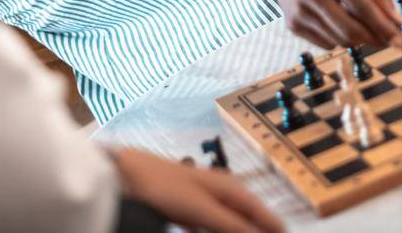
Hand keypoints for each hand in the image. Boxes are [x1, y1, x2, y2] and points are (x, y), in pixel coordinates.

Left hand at [113, 149, 282, 232]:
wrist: (126, 175)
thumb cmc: (166, 189)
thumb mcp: (203, 210)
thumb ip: (234, 225)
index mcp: (232, 189)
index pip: (264, 216)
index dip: (275, 229)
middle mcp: (223, 192)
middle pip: (247, 219)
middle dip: (256, 230)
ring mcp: (205, 199)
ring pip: (228, 223)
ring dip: (236, 231)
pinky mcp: (188, 208)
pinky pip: (210, 225)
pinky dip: (215, 230)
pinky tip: (202, 230)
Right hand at [261, 0, 400, 49]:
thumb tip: (395, 20)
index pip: (361, 5)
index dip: (383, 24)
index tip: (401, 38)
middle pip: (349, 28)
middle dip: (376, 39)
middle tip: (391, 42)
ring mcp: (300, 11)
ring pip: (340, 39)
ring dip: (361, 40)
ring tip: (371, 32)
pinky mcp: (293, 25)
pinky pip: (326, 43)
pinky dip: (342, 39)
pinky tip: (344, 26)